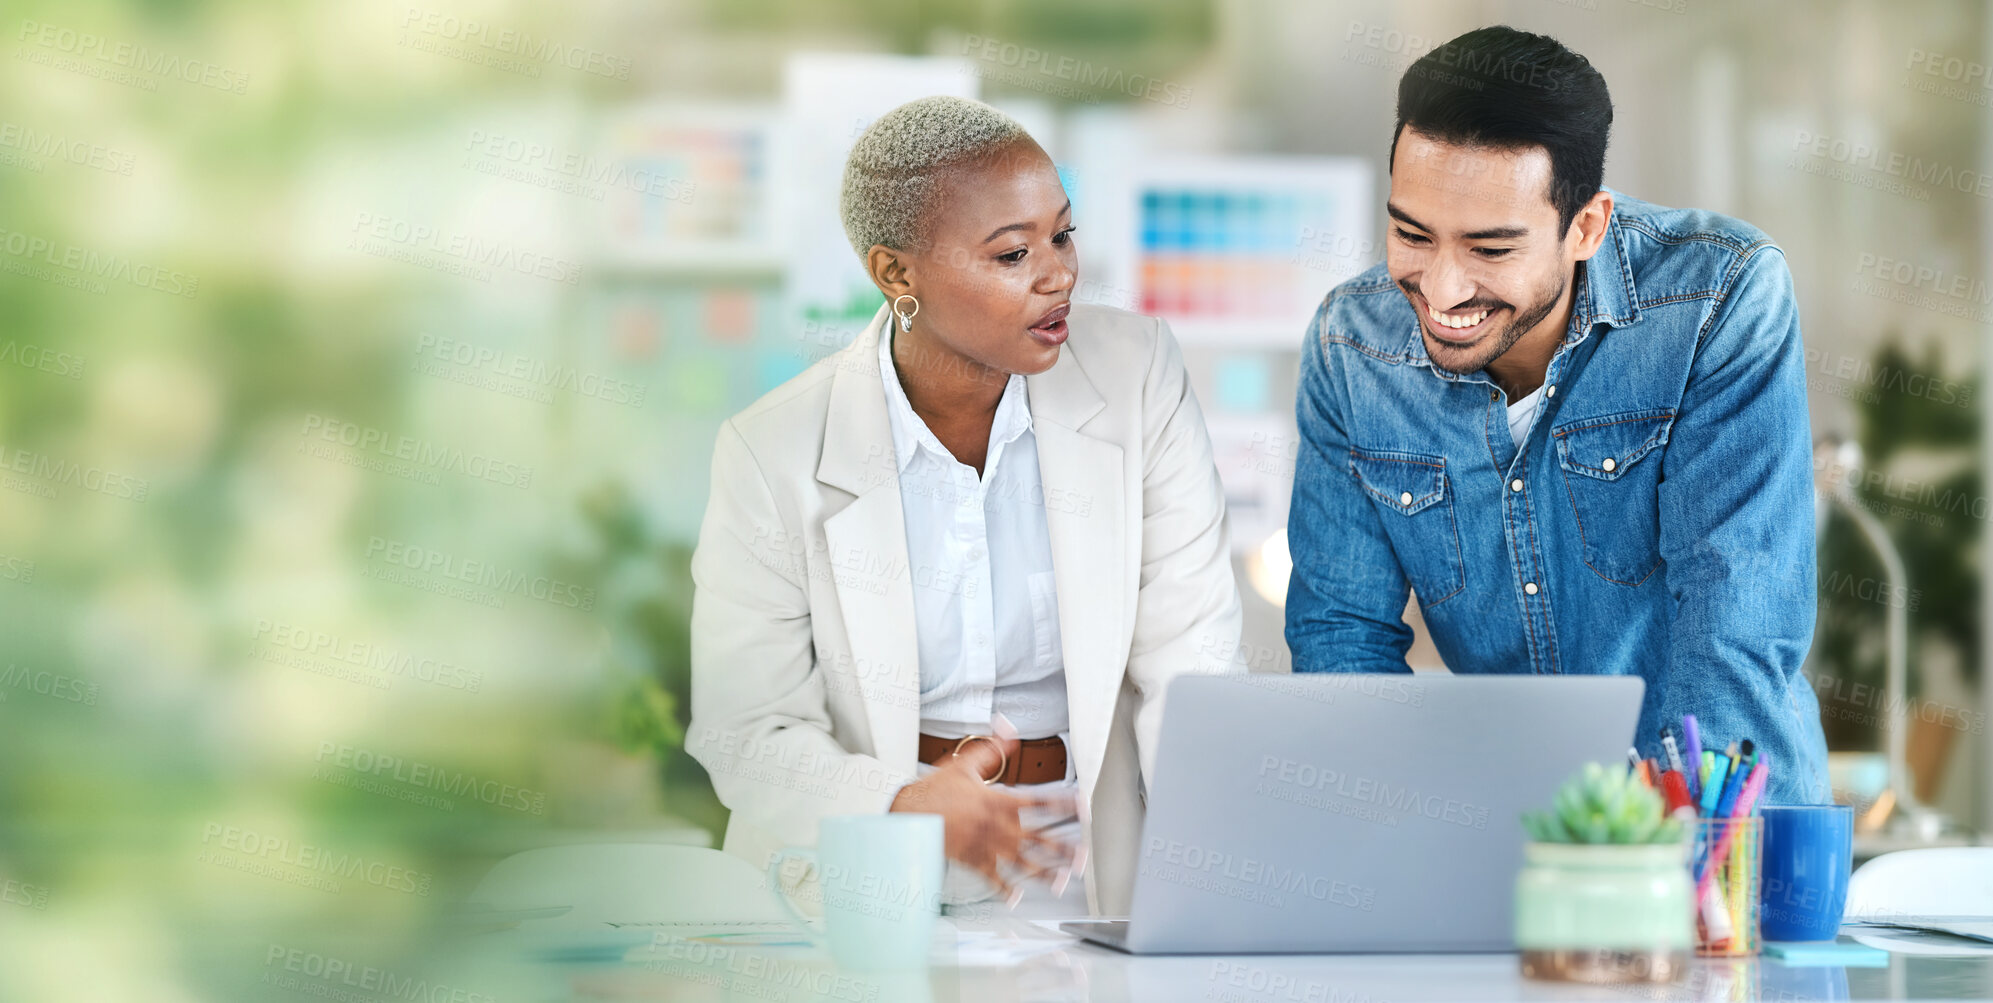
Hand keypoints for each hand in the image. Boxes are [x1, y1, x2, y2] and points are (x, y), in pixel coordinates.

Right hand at [888, 735, 1076, 899]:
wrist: (907, 812)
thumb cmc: (935, 789)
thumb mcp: (964, 762)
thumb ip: (992, 748)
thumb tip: (1009, 726)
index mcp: (998, 800)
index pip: (1038, 801)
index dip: (1063, 803)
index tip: (1083, 806)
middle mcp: (996, 825)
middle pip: (1037, 839)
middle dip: (1062, 849)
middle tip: (1083, 857)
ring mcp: (985, 846)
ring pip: (1021, 862)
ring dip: (1044, 873)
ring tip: (1062, 881)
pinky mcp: (972, 860)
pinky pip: (992, 878)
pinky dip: (1005, 890)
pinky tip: (1018, 898)